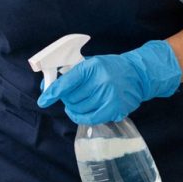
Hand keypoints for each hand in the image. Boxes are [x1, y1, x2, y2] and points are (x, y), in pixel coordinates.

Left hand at [37, 40, 180, 124]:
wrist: (138, 75)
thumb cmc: (110, 68)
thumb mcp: (91, 63)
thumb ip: (70, 74)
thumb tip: (48, 88)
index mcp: (92, 67)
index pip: (67, 82)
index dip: (53, 92)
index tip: (43, 100)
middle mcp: (101, 81)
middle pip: (72, 98)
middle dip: (66, 99)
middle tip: (70, 95)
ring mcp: (109, 96)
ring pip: (79, 109)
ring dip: (74, 108)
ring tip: (80, 101)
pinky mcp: (115, 109)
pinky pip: (90, 118)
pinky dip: (81, 117)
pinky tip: (79, 113)